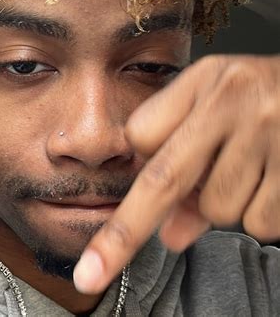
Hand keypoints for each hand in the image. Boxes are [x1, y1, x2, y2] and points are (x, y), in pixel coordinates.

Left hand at [73, 54, 279, 293]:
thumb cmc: (258, 100)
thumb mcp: (216, 110)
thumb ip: (185, 163)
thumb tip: (169, 235)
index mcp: (201, 80)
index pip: (142, 136)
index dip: (141, 163)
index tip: (139, 173)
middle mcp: (229, 102)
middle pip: (164, 179)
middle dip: (123, 233)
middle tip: (92, 272)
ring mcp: (265, 132)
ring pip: (216, 209)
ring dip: (224, 204)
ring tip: (247, 169)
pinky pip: (258, 221)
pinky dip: (258, 214)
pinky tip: (270, 180)